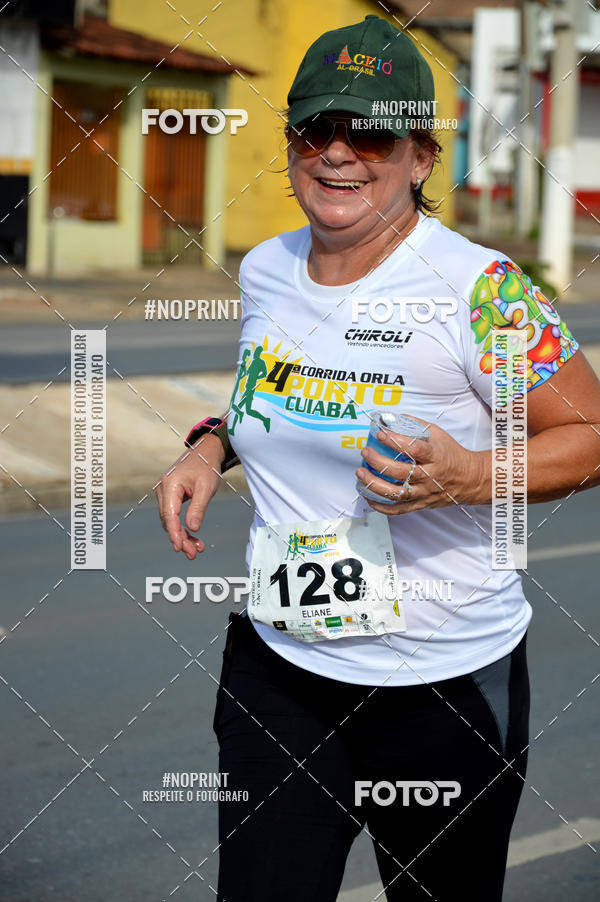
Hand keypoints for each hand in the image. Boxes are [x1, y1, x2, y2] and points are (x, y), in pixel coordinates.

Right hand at [155, 435, 224, 558]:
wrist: (206, 453)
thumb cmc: (206, 467)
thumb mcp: (206, 488)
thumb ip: (198, 508)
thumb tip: (192, 528)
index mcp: (170, 485)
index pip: (169, 514)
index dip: (174, 532)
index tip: (180, 547)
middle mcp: (163, 489)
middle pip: (168, 521)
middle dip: (180, 538)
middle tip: (193, 554)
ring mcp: (165, 493)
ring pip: (170, 521)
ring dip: (182, 535)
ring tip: (196, 548)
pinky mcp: (170, 497)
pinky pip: (174, 515)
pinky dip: (182, 527)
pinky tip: (193, 537)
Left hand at [355, 420, 487, 514]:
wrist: (468, 479)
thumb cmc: (450, 455)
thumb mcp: (438, 435)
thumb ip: (416, 426)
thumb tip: (391, 419)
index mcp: (435, 457)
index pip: (414, 449)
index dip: (396, 442)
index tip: (381, 434)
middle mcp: (429, 477)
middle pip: (401, 473)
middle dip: (378, 462)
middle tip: (365, 452)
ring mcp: (424, 493)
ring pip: (396, 493)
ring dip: (374, 485)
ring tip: (361, 474)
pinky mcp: (420, 504)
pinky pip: (398, 510)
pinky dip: (380, 506)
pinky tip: (368, 496)